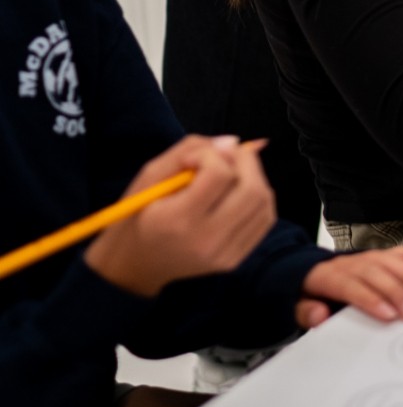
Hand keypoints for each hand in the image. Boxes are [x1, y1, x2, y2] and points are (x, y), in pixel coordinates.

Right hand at [84, 136, 273, 298]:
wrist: (135, 265)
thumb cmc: (138, 215)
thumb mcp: (148, 177)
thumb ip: (186, 150)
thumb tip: (232, 141)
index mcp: (178, 221)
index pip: (219, 175)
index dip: (212, 154)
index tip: (194, 157)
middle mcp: (206, 241)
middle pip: (252, 189)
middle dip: (245, 160)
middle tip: (225, 155)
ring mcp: (224, 254)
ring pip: (264, 202)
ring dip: (254, 177)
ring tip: (230, 174)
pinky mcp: (235, 259)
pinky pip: (264, 219)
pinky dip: (258, 198)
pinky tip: (237, 193)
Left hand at [296, 246, 402, 327]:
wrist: (308, 272)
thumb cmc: (310, 294)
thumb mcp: (298, 306)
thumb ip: (306, 312)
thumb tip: (320, 314)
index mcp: (328, 276)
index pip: (351, 286)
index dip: (371, 300)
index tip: (389, 315)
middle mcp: (351, 262)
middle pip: (376, 273)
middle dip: (397, 293)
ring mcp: (368, 256)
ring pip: (392, 262)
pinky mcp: (382, 255)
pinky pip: (402, 251)